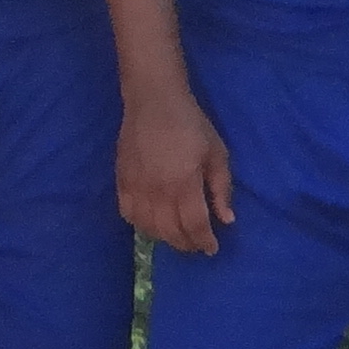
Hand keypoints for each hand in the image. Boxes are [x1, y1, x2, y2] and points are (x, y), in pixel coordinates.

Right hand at [117, 93, 236, 254]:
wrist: (154, 101)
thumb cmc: (191, 124)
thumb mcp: (217, 153)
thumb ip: (221, 189)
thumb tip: (226, 220)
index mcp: (184, 183)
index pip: (194, 225)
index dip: (205, 242)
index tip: (212, 248)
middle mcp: (158, 191)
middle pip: (171, 232)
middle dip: (187, 244)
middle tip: (197, 244)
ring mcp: (137, 188)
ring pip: (149, 228)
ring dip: (165, 238)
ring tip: (178, 235)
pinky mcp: (122, 182)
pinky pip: (128, 215)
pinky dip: (141, 225)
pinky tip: (152, 223)